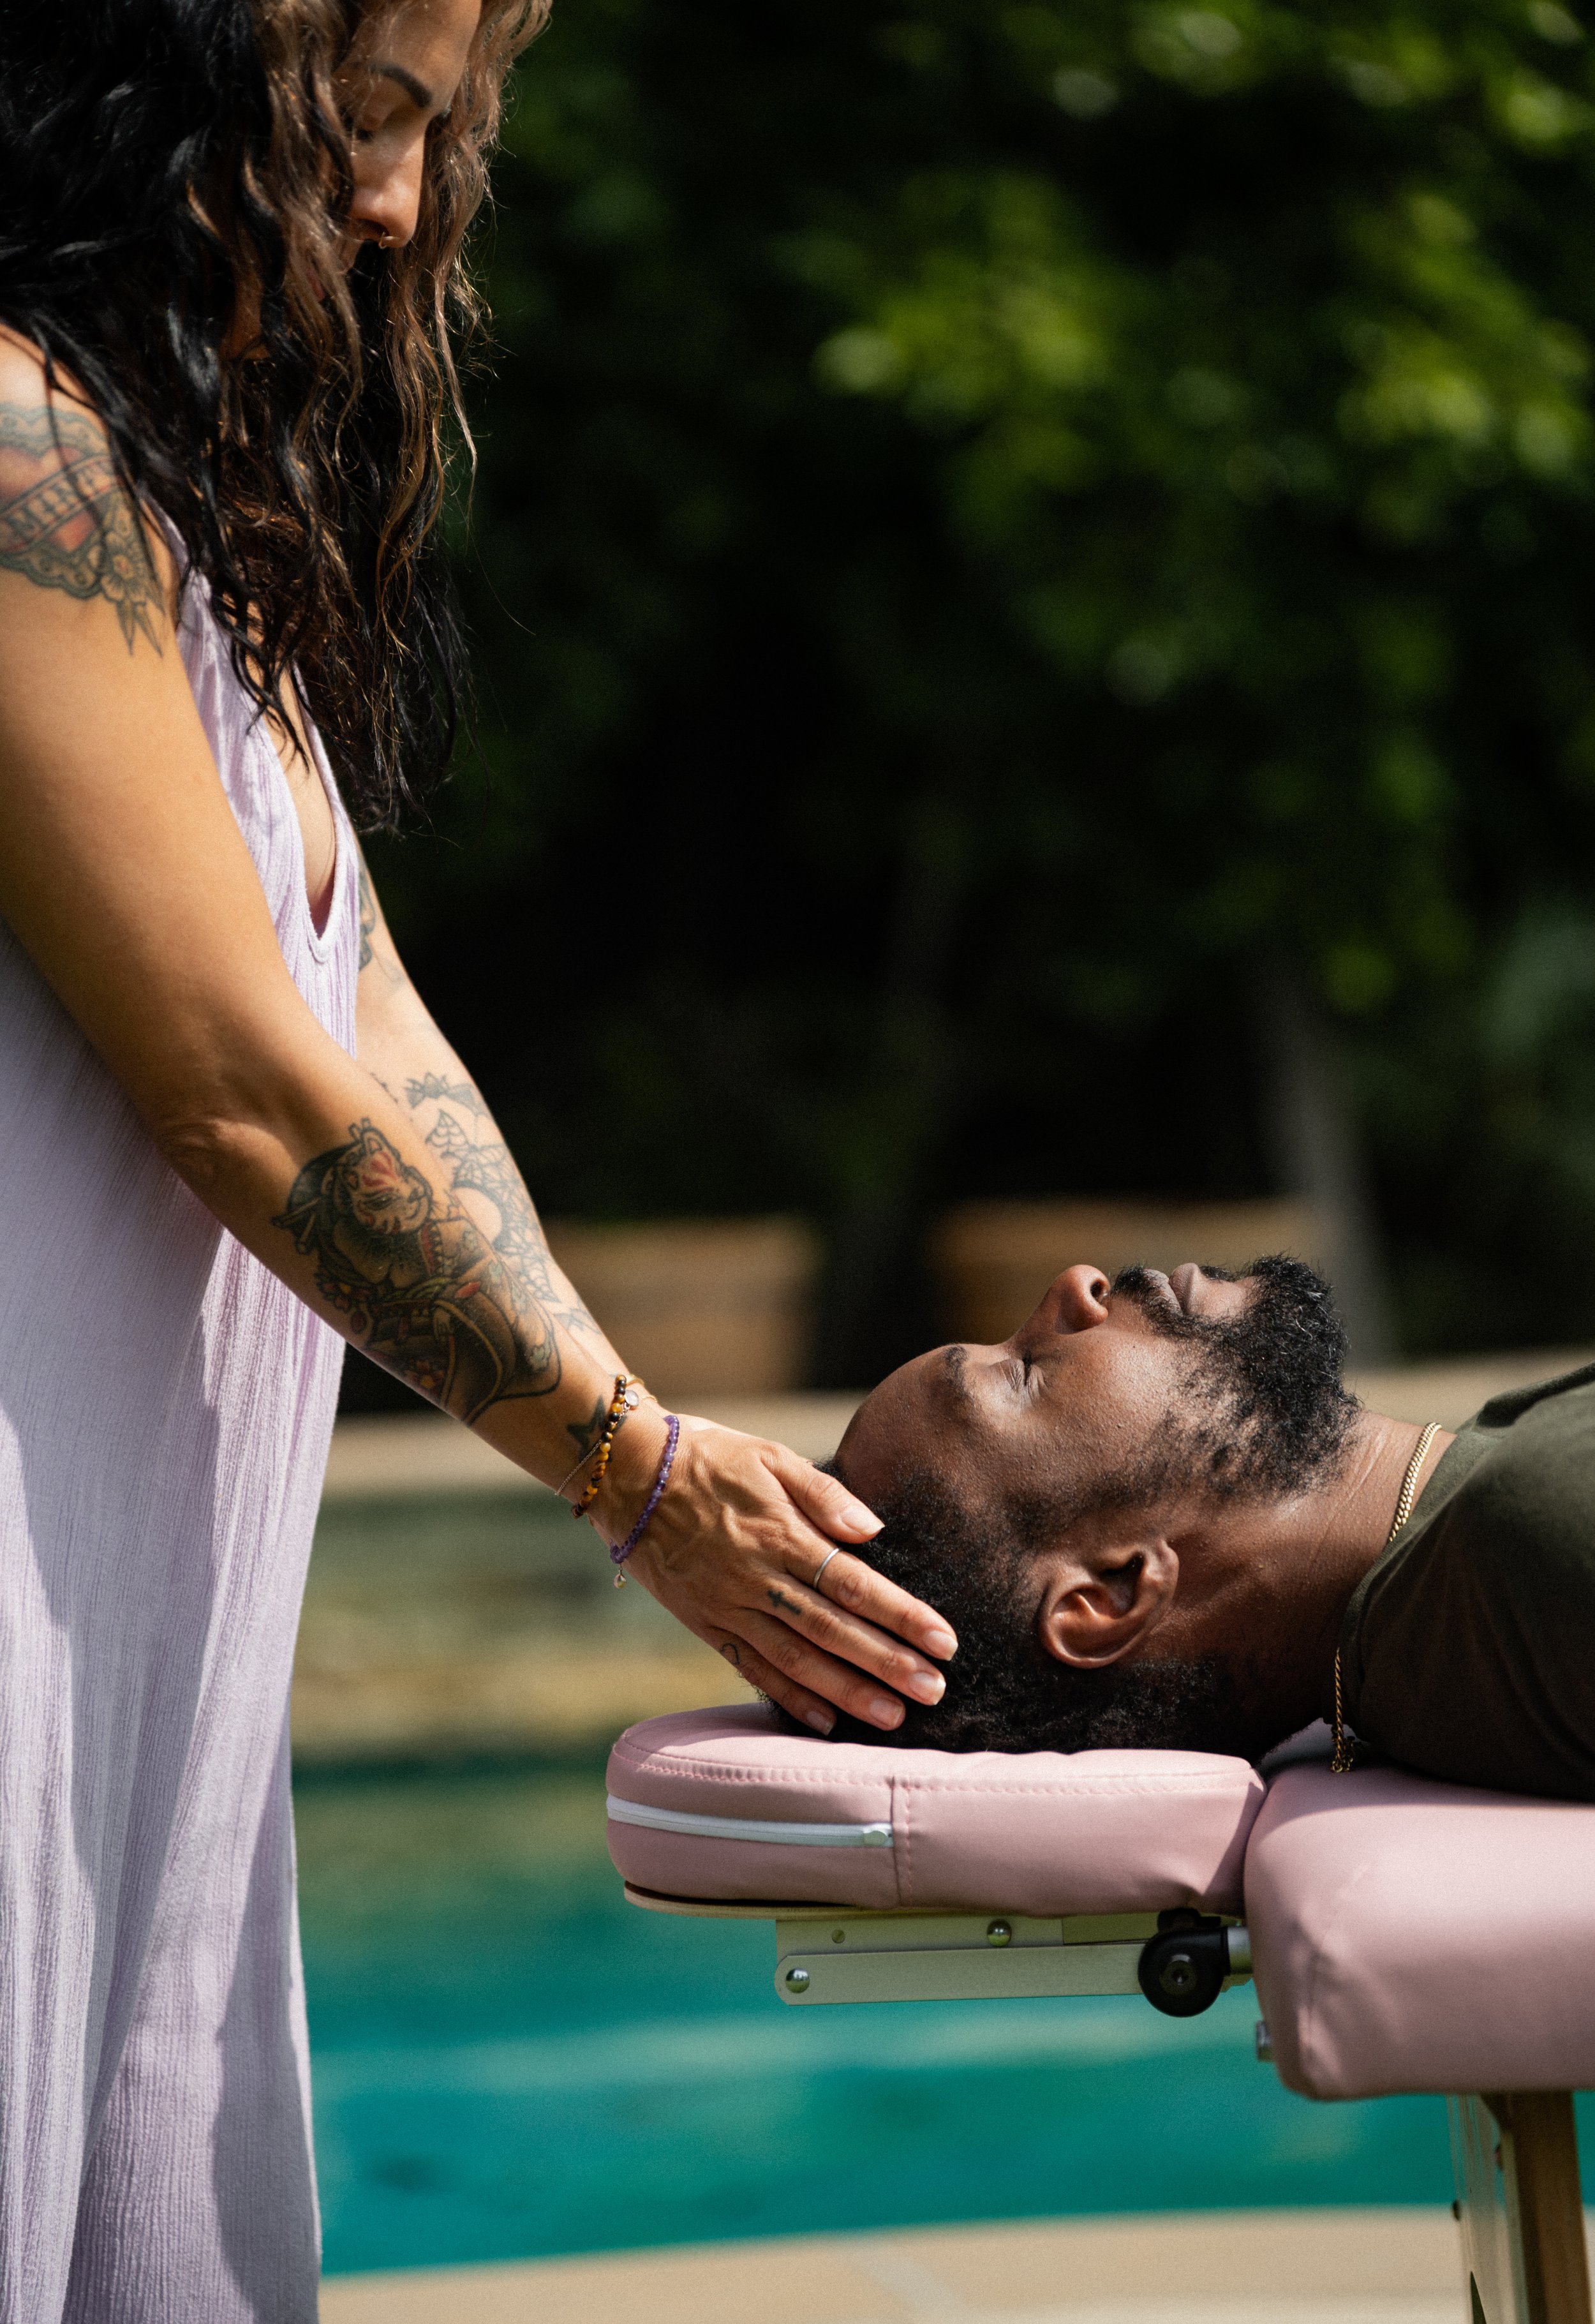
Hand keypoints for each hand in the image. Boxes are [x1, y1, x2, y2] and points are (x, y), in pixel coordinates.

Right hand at [594, 1410, 957, 1733]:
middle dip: (887, 1664)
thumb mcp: (770, 1456)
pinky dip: (789, 1699)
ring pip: (797, 1659)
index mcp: (781, 1534)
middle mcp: (757, 1578)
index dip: (902, 1615)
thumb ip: (824, 1494)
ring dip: (848, 1691)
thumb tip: (872, 1531)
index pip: (854, 1584)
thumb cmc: (710, 1458)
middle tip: (934, 1691)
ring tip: (893, 1716)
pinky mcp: (706, 1625)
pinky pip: (752, 1669)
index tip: (944, 1641)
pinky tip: (826, 1721)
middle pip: (833, 1630)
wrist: (629, 1476)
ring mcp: (729, 1607)